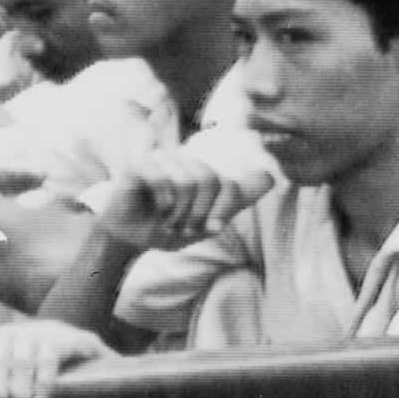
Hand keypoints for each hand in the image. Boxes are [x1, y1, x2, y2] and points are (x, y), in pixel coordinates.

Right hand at [115, 148, 258, 246]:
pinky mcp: (138, 167)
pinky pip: (163, 182)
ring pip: (188, 182)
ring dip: (180, 213)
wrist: (128, 237)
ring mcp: (158, 161)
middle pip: (209, 180)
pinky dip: (164, 206)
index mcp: (198, 170)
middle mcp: (180, 160)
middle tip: (185, 228)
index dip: (223, 210)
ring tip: (169, 222)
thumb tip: (270, 177)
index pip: (227, 184)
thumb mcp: (205, 220)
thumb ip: (235, 200)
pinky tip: (158, 213)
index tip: (211, 227)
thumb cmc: (165, 226)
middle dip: (199, 213)